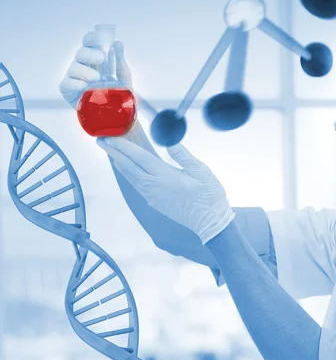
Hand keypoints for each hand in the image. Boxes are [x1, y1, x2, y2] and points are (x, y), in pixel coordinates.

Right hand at [59, 31, 132, 108]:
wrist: (118, 116)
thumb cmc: (119, 94)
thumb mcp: (123, 77)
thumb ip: (120, 61)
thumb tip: (118, 43)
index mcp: (94, 60)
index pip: (89, 44)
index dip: (90, 39)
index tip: (96, 37)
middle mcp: (83, 66)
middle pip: (80, 53)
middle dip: (89, 53)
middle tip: (101, 59)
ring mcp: (74, 78)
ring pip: (74, 68)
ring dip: (85, 71)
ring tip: (96, 78)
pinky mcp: (69, 91)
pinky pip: (67, 84)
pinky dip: (75, 83)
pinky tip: (84, 86)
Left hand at [96, 137, 234, 244]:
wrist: (210, 223)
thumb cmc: (209, 196)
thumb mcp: (202, 172)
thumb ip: (184, 156)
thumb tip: (170, 141)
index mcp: (165, 176)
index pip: (138, 157)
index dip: (123, 145)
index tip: (110, 136)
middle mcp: (154, 187)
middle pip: (128, 166)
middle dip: (114, 152)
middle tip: (101, 140)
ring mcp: (152, 196)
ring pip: (130, 176)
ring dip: (119, 162)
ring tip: (110, 151)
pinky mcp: (154, 202)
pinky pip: (135, 184)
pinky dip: (128, 173)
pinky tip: (127, 168)